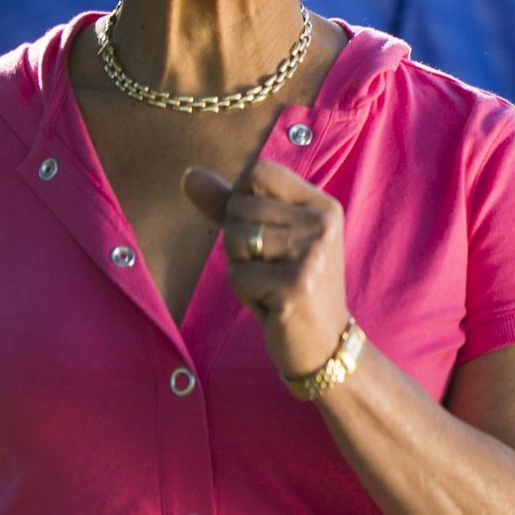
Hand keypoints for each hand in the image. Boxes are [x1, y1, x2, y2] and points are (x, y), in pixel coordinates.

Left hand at [182, 161, 350, 378]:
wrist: (325, 342)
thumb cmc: (290, 284)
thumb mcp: (265, 237)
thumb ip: (228, 203)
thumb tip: (189, 175)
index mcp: (322, 205)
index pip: (258, 172)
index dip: (241, 199)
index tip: (265, 231)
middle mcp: (323, 223)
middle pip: (240, 206)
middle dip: (238, 240)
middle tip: (271, 267)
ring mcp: (313, 253)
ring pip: (235, 239)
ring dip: (241, 267)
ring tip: (271, 284)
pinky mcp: (297, 285)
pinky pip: (238, 275)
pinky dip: (246, 293)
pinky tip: (273, 303)